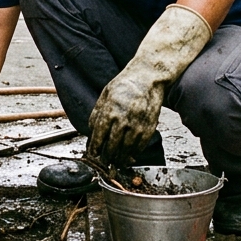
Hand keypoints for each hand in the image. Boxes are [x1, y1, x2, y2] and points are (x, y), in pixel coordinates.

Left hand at [87, 5, 212, 164]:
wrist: (148, 77)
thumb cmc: (125, 84)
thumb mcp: (105, 94)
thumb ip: (97, 112)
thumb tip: (91, 129)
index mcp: (109, 112)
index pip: (98, 137)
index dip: (95, 149)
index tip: (93, 154)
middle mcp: (122, 120)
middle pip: (112, 147)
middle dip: (106, 157)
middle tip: (104, 162)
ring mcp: (137, 125)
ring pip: (126, 150)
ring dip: (120, 159)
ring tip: (116, 162)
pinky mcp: (149, 127)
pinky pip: (140, 146)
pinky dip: (134, 153)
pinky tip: (130, 155)